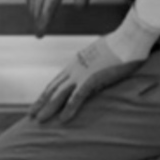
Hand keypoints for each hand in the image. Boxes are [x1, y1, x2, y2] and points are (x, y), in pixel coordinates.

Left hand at [31, 13, 159, 123]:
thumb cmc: (121, 46)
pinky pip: (77, 96)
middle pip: (53, 88)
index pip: (57, 81)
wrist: (128, 38)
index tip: (39, 102)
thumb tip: (97, 72)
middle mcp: (75, 68)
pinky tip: (63, 119)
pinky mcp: (91, 78)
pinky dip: (69, 109)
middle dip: (41, 102)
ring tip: (39, 120)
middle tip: (30, 115)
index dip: (47, 93)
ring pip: (59, 94)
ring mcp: (81, 73)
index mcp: (77, 62)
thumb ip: (95, 66)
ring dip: (48, 108)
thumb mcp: (102, 56)